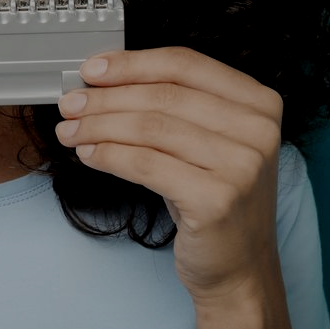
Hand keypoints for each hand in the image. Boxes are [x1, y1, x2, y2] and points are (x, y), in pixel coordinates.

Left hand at [54, 48, 288, 326]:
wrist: (240, 265)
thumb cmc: (212, 194)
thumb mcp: (203, 139)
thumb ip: (169, 103)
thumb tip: (99, 79)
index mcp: (259, 103)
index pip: (184, 64)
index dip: (131, 63)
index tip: (91, 69)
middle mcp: (258, 130)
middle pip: (161, 96)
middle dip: (105, 98)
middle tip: (70, 103)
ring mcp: (242, 166)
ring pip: (149, 128)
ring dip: (98, 126)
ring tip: (70, 130)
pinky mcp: (217, 199)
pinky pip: (145, 164)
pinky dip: (108, 155)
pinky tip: (89, 154)